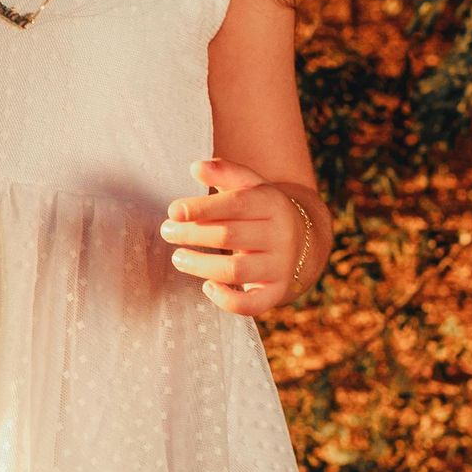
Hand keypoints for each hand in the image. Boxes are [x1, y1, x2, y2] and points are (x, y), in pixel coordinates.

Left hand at [159, 158, 317, 315]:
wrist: (304, 241)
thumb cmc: (262, 211)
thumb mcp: (250, 186)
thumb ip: (225, 173)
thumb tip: (195, 167)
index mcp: (272, 203)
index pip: (235, 204)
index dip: (202, 207)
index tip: (173, 211)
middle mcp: (280, 235)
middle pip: (229, 236)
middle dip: (192, 234)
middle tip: (167, 231)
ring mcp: (280, 266)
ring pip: (235, 270)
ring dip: (200, 265)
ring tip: (178, 258)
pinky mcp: (276, 292)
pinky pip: (252, 304)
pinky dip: (227, 300)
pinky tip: (206, 287)